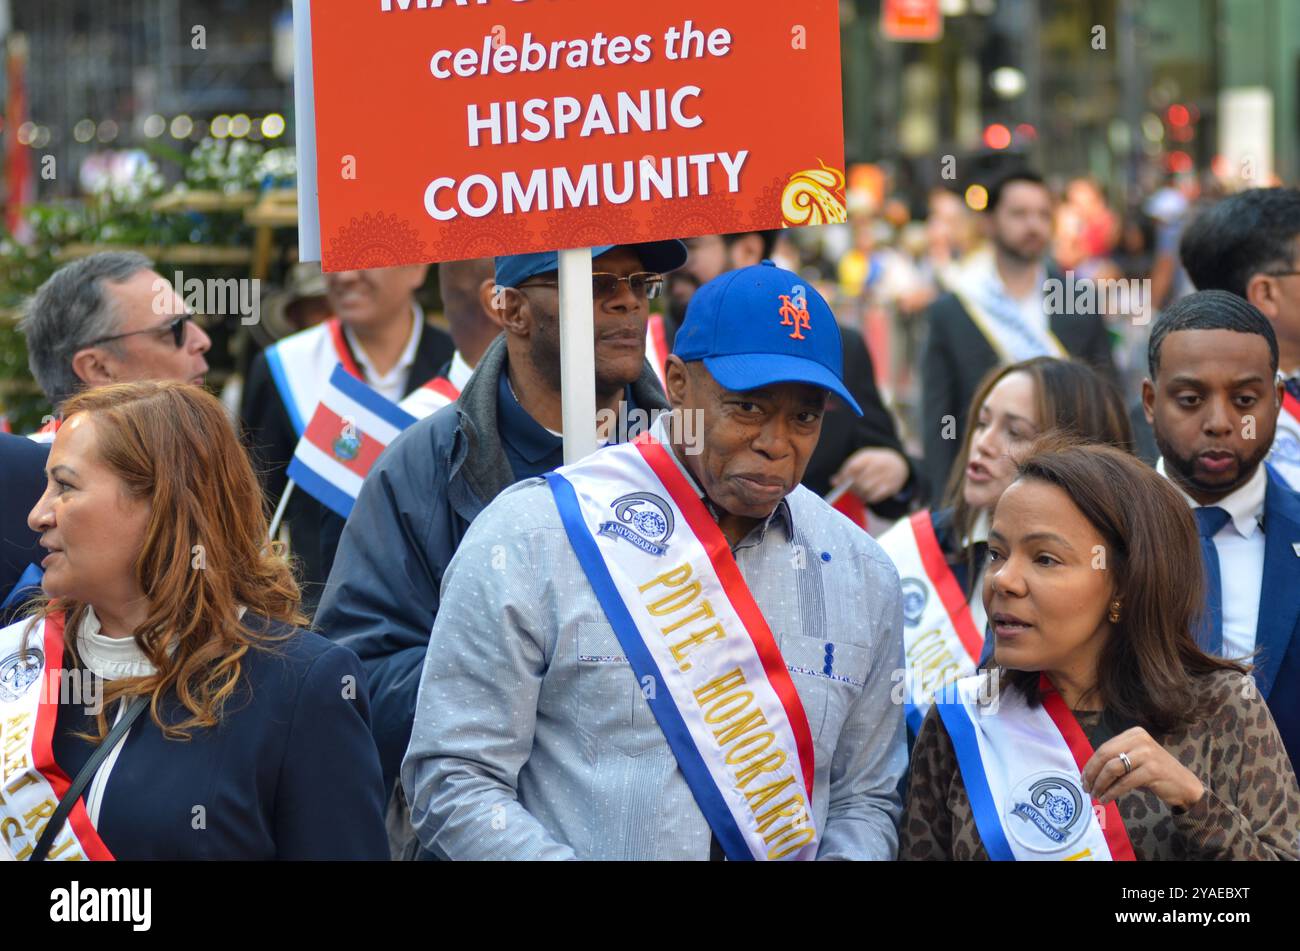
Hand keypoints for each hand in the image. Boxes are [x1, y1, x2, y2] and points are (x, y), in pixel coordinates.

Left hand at [831, 448, 909, 503]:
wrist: (899, 463)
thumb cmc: (874, 463)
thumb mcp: (862, 460)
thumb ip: (847, 469)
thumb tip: (833, 481)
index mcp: (869, 456)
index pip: (853, 467)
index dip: (844, 476)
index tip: (839, 482)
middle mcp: (878, 464)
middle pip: (859, 480)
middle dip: (852, 487)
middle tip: (850, 489)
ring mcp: (886, 475)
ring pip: (866, 489)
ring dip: (859, 493)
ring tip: (859, 492)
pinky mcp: (891, 486)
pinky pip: (874, 496)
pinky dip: (868, 498)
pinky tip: (866, 496)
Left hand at [1081, 727, 1204, 810]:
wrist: (1184, 785)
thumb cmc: (1155, 773)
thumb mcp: (1134, 760)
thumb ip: (1116, 760)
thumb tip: (1089, 772)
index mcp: (1133, 733)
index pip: (1104, 748)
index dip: (1090, 764)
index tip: (1083, 778)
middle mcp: (1139, 739)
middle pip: (1105, 756)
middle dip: (1092, 773)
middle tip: (1086, 788)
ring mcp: (1147, 754)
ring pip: (1112, 769)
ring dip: (1100, 784)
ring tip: (1096, 795)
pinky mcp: (1152, 770)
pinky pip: (1124, 782)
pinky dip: (1112, 792)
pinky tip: (1107, 799)